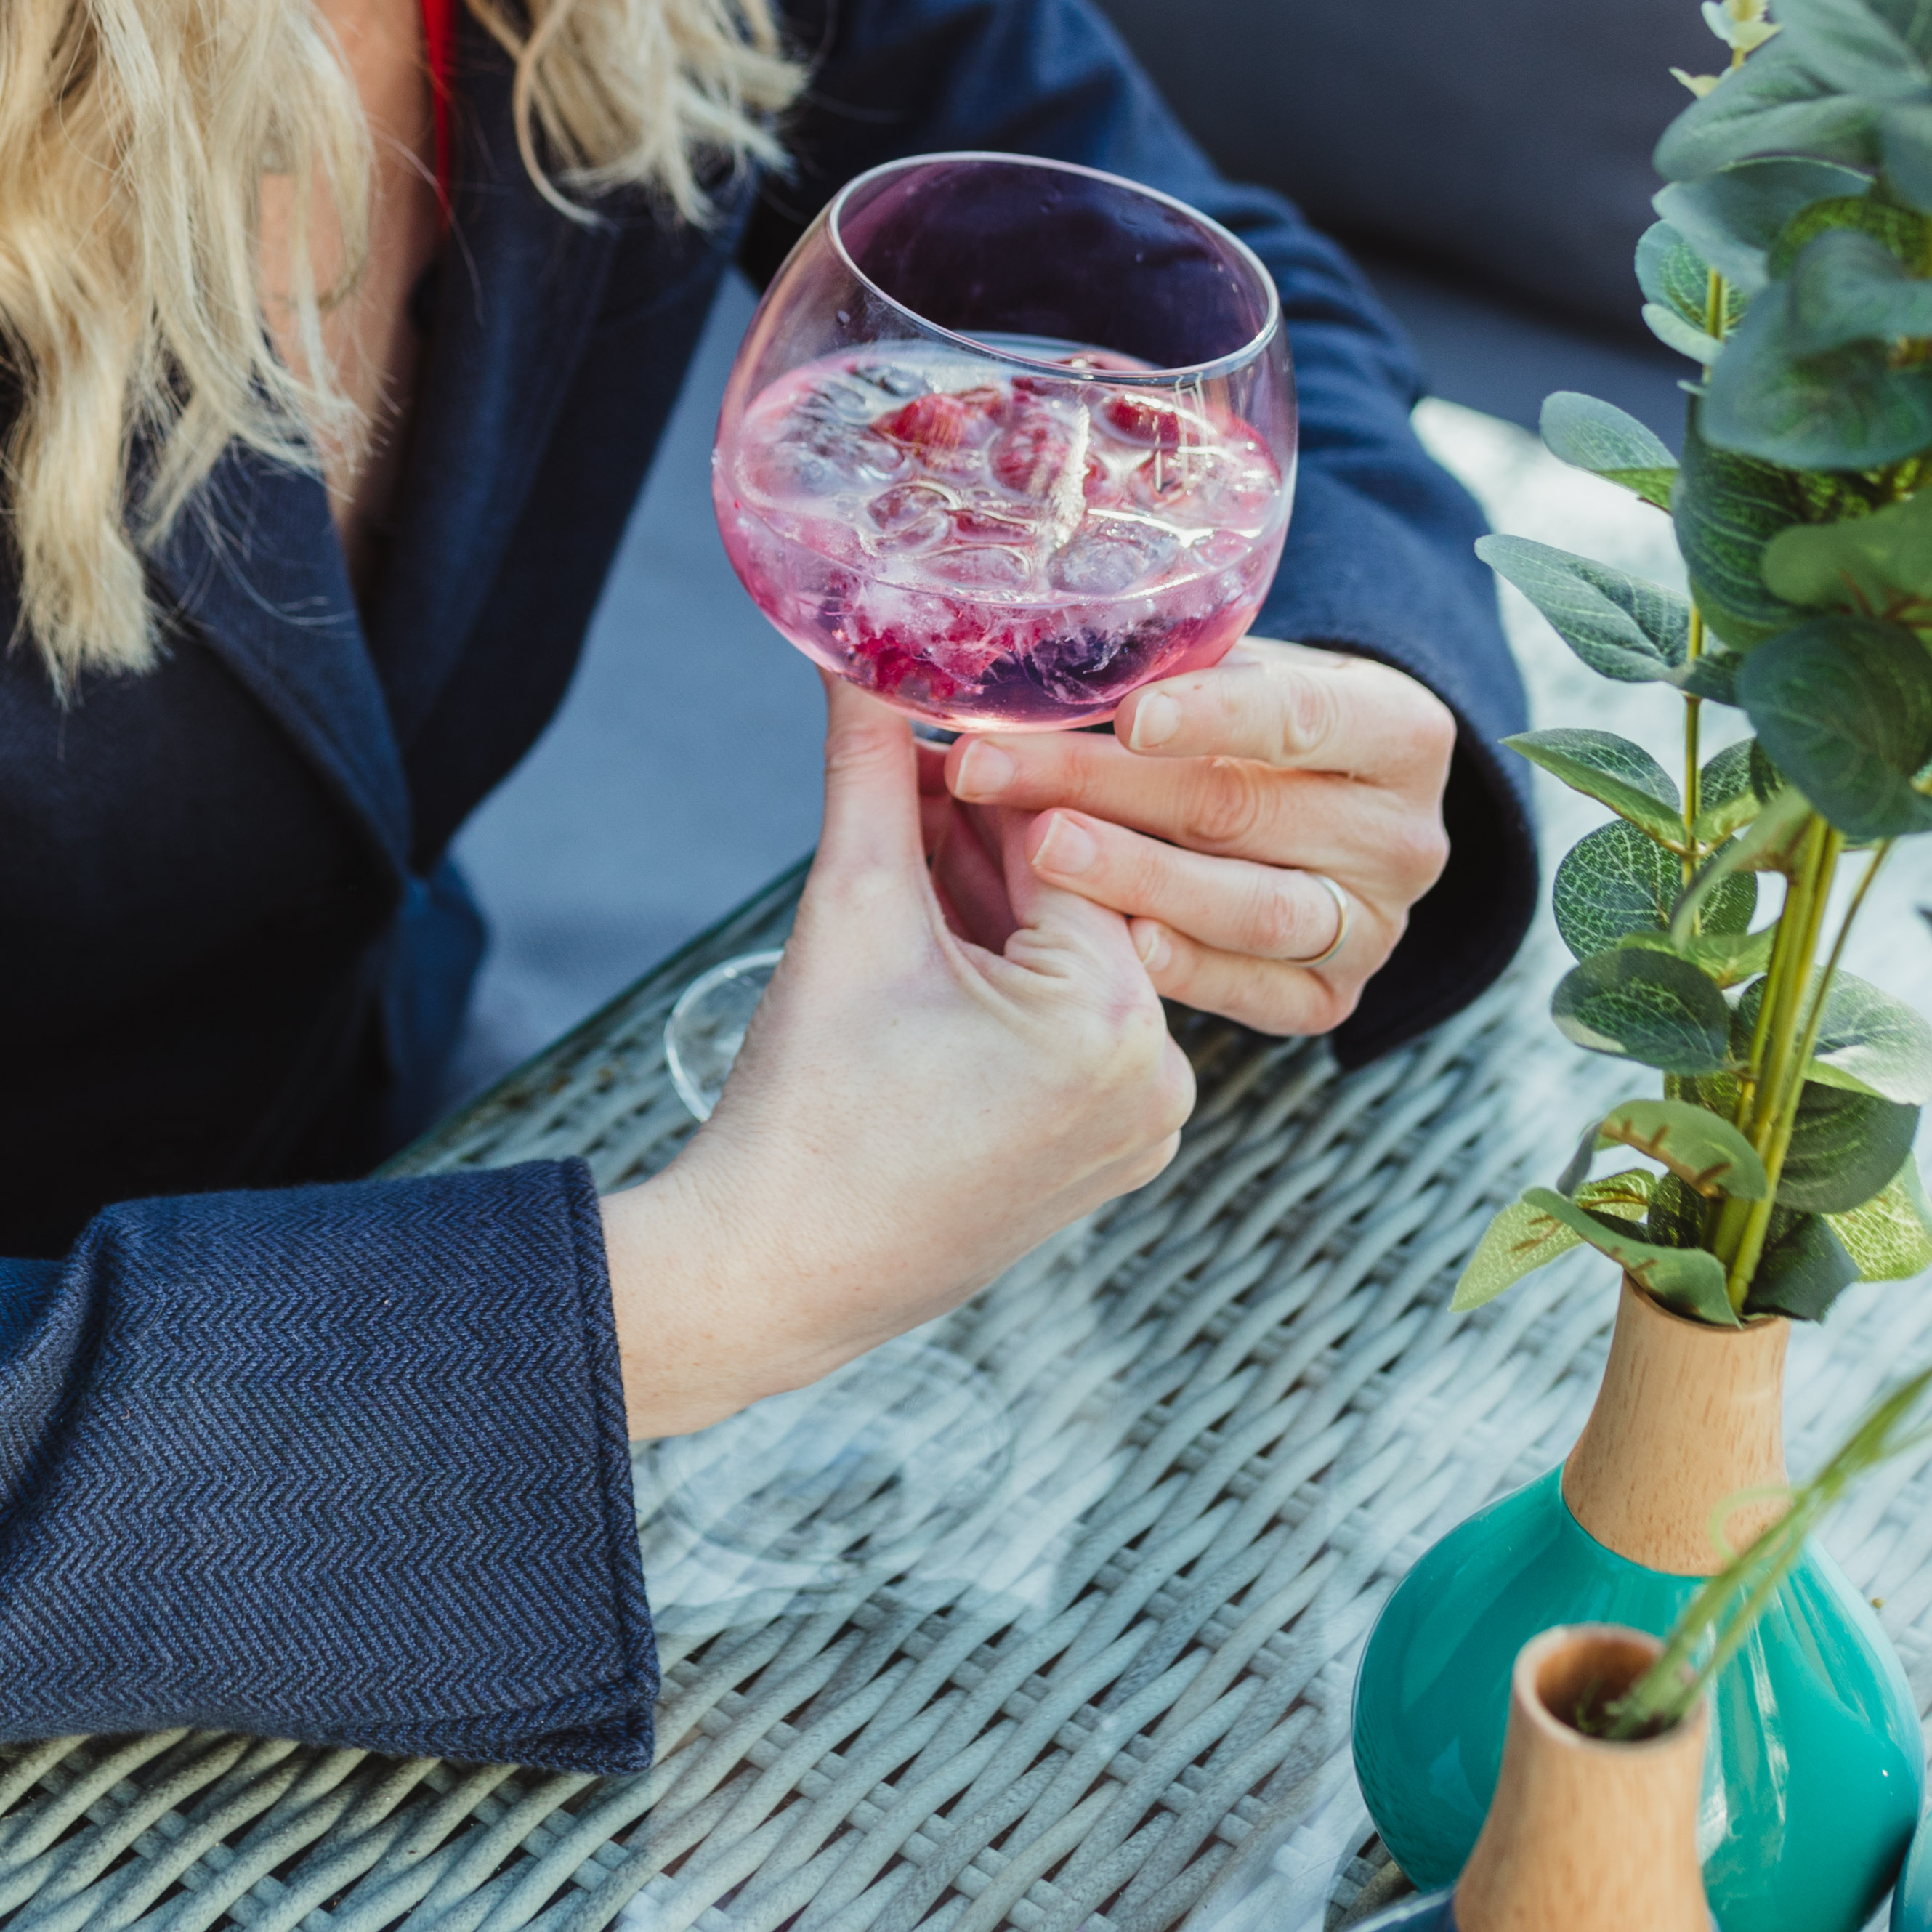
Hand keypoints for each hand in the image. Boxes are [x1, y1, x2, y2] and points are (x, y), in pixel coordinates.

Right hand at [600, 678, 1195, 1439]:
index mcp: (1110, 1021)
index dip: (985, 765)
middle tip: (898, 749)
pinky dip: (1003, 967)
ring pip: (1065, 954)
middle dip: (978, 825)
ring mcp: (1138, 1125)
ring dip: (985, 891)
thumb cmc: (810, 1109)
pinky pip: (1069, 1021)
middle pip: (1069, 895)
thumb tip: (858, 661)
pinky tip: (928, 917)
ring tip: (898, 827)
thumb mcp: (848, 915)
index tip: (934, 699)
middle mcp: (1155, 1077)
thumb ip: (870, 772)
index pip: (1063, 836)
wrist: (775, 1270)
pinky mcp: (1105, 1151)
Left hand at [944, 641, 1454, 1039]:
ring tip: (1034, 847)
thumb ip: (1178, 665)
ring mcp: (1374, 926)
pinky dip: (1181, 970)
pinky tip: (1112, 943)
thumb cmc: (1264, 717)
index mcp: (1400, 731)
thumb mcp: (1247, 670)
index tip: (1125, 714)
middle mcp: (1401, 836)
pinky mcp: (1332, 997)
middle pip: (1240, 811)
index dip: (1212, 713)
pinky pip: (1254, 992)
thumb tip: (1033, 654)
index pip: (1300, 715)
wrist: (1334, 810)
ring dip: (1129, 878)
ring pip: (1247, 909)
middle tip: (990, 769)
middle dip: (1100, 786)